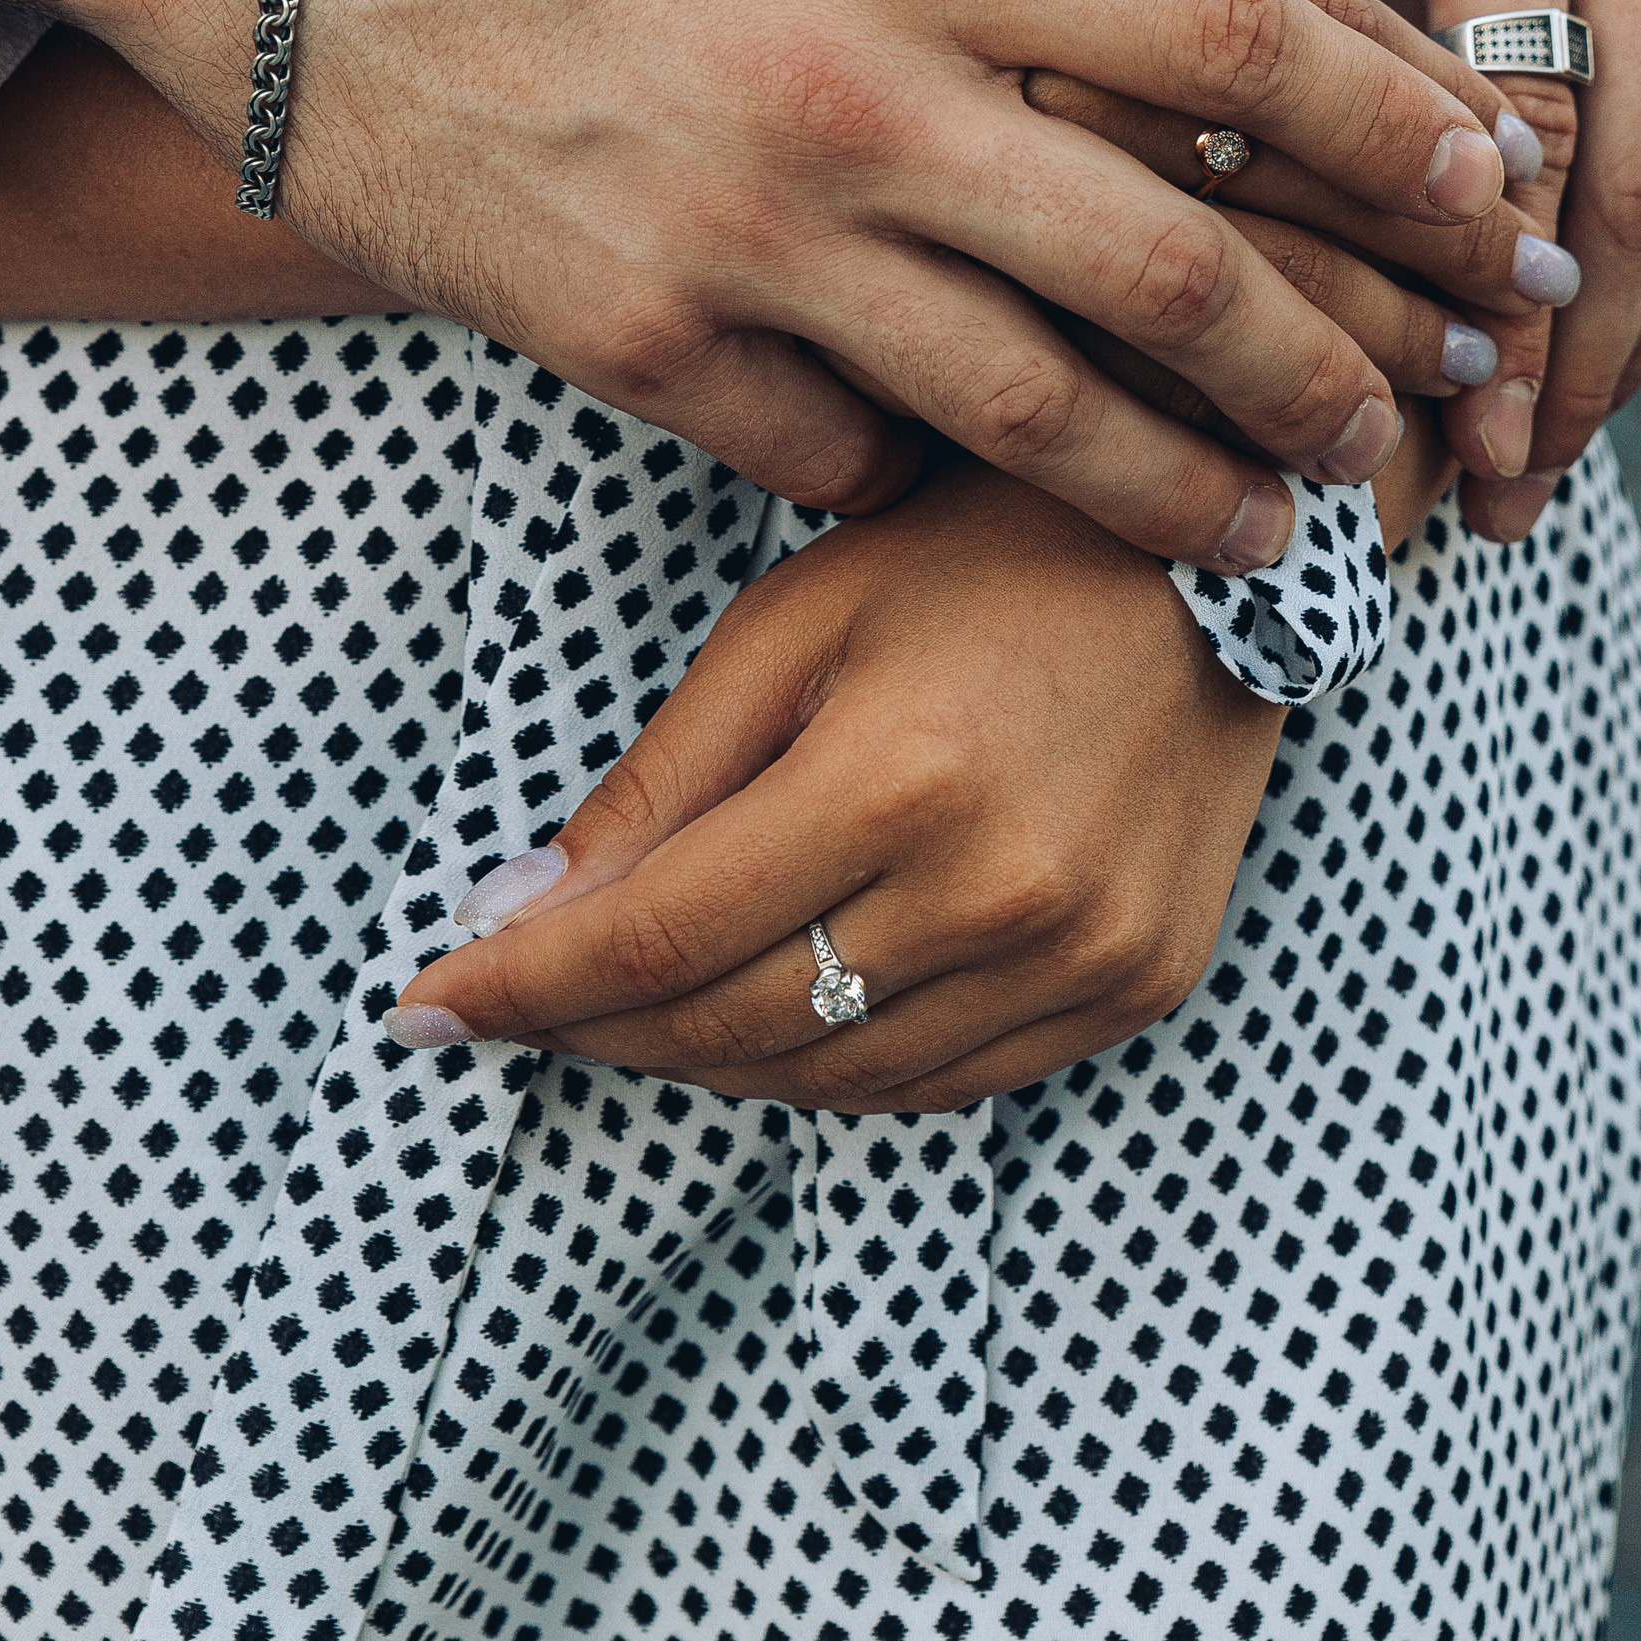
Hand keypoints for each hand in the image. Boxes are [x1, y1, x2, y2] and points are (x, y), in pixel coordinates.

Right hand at [0, 0, 1529, 566]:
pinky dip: (914, 475)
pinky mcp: (629, 343)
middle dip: (1329, 359)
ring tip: (1281, 535)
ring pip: (1019, 410)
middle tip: (1426, 416)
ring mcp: (737, 247)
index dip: (1383, 114)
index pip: (1215, 37)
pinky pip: (824, 454)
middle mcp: (846, 112)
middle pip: (1160, 272)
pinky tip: (981, 492)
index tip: (1482, 181)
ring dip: (1177, 486)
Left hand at [383, 458, 1288, 1109]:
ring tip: (631, 1011)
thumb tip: (518, 909)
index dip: (523, 985)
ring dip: (706, 1060)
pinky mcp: (1141, 982)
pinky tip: (778, 1015)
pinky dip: (838, 1068)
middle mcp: (997, 888)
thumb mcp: (795, 620)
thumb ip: (663, 777)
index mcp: (896, 775)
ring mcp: (1082, 952)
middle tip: (514, 1005)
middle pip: (733, 1026)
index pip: (657, 936)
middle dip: (595, 1029)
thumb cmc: (983, 557)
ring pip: (834, 1079)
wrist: (1217, 558)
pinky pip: (947, 1084)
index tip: (423, 1009)